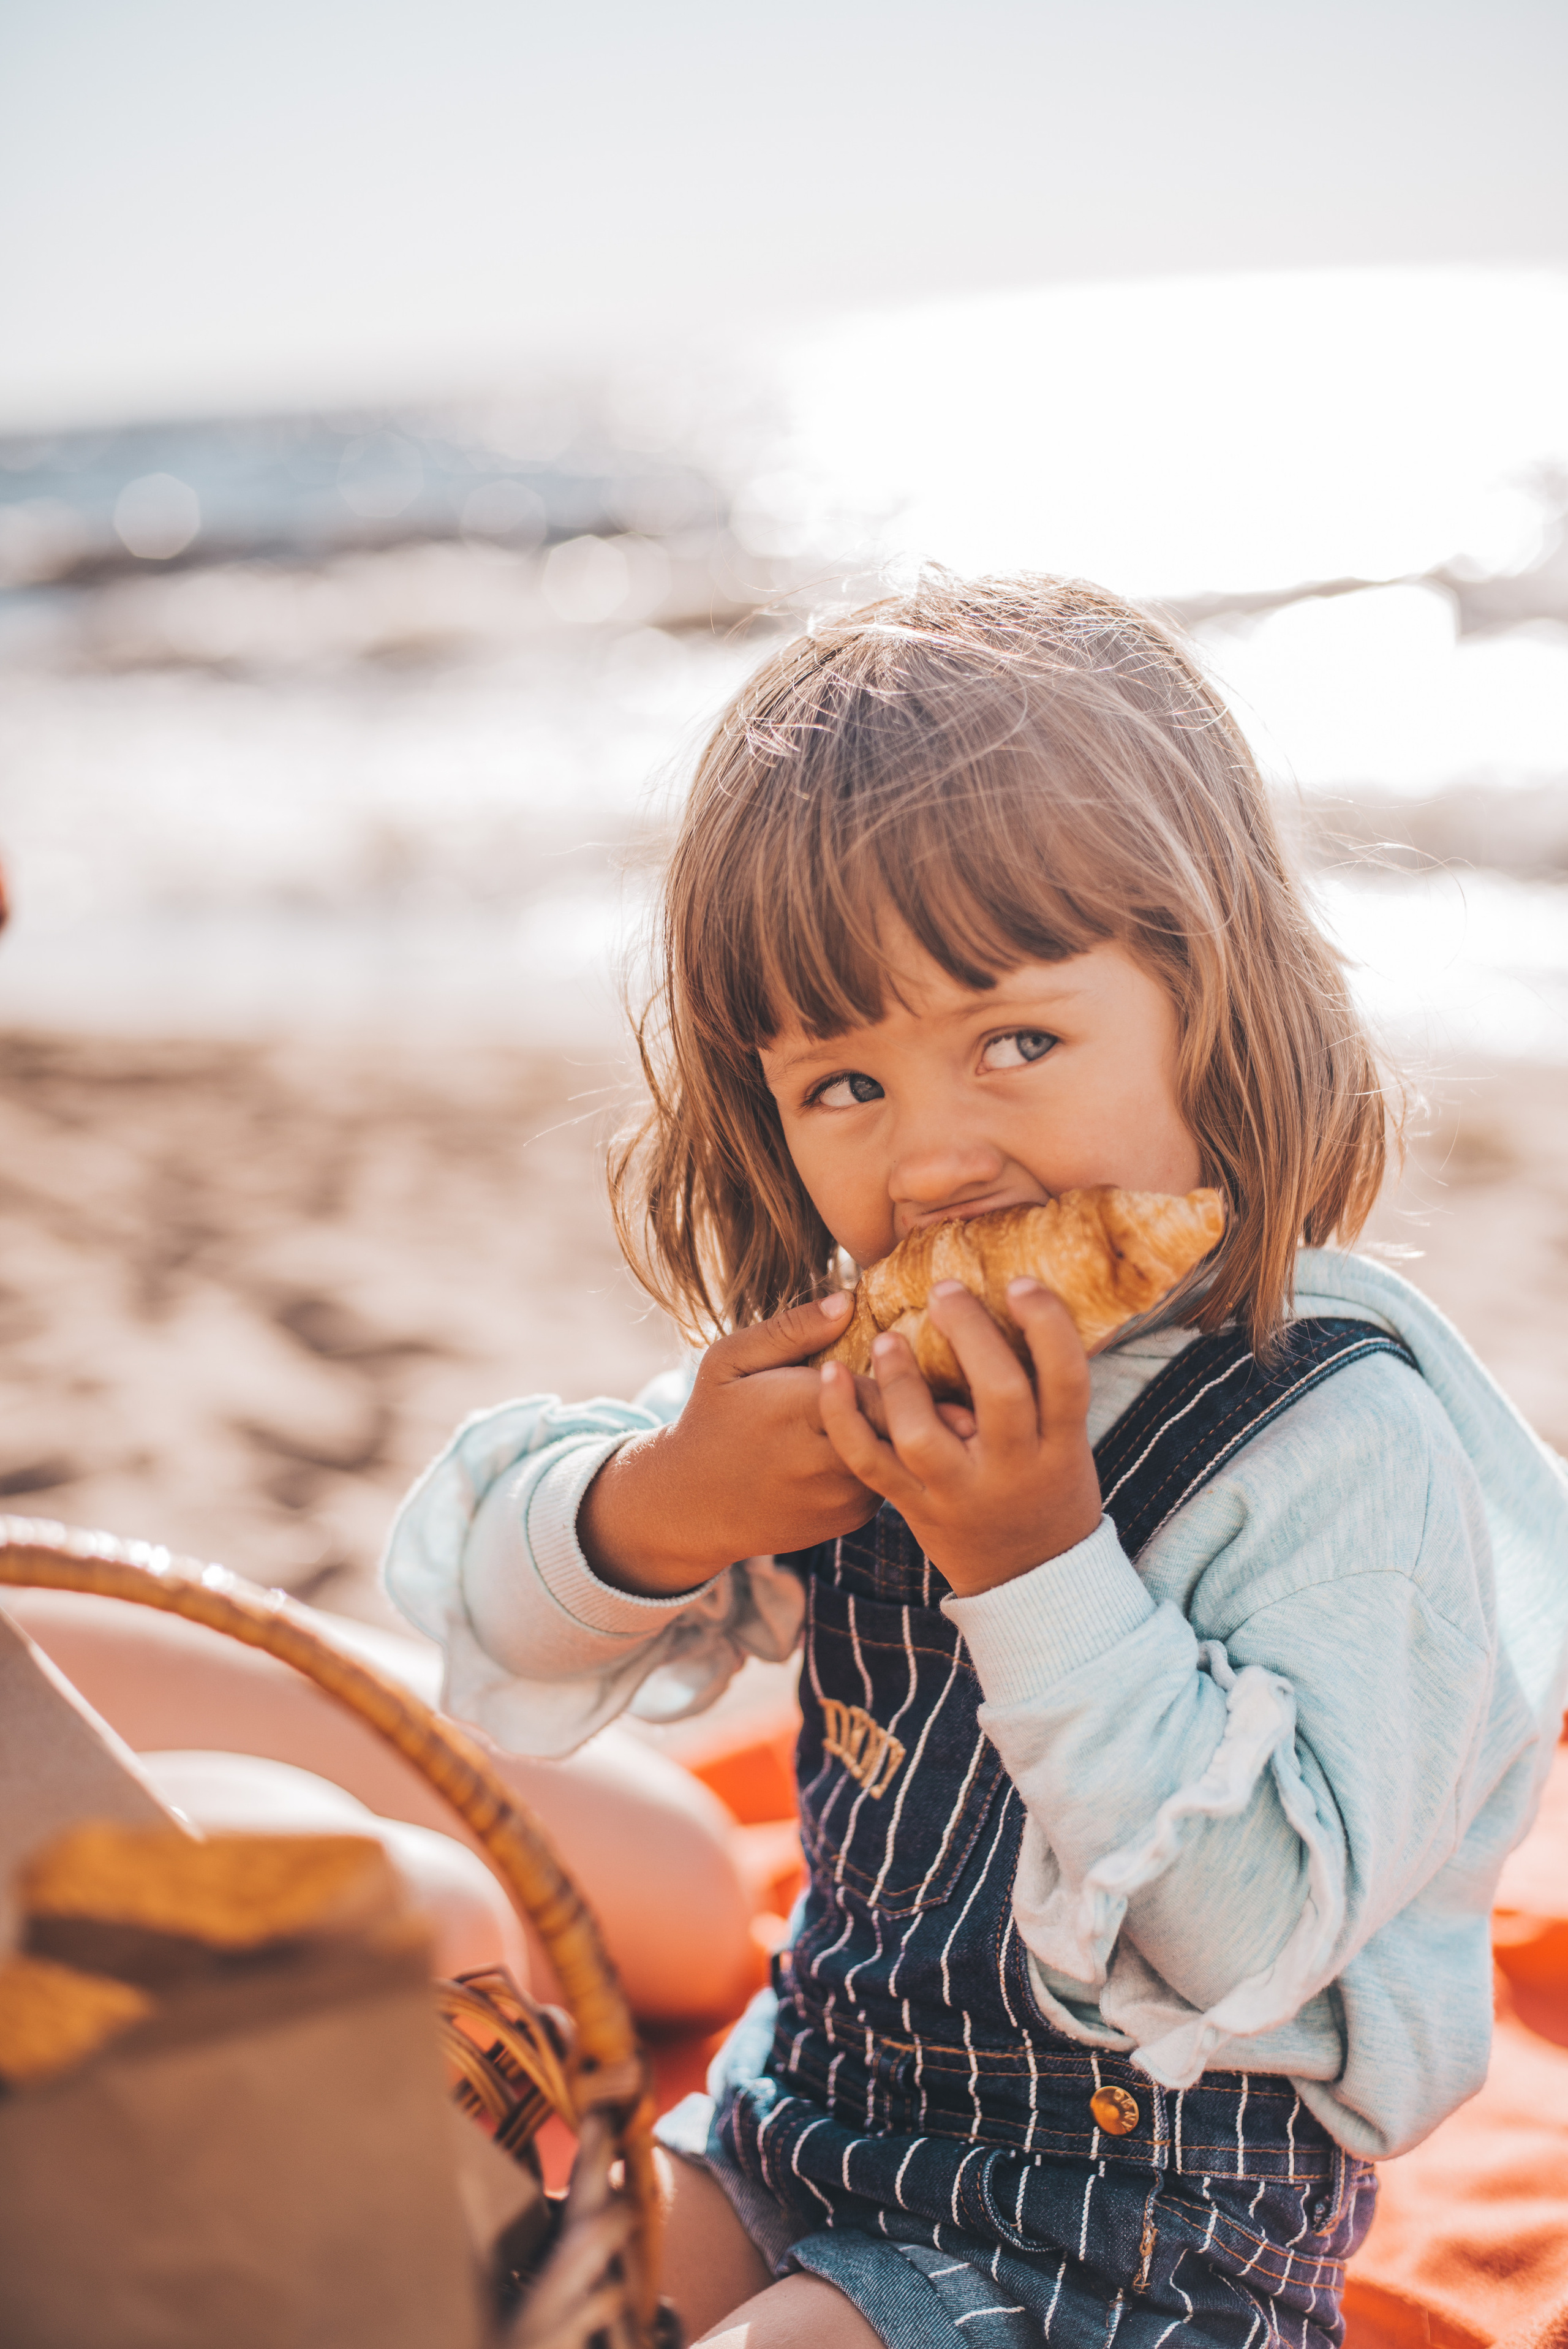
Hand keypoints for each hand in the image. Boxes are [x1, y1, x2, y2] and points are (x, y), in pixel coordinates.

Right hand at [579, 1293, 883, 1596]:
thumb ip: (791, 1329)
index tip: (895, 1349)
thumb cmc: (713, 1418)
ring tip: (903, 1404)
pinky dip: (887, 1457)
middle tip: (924, 1377)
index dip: (896, 1366)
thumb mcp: (731, 1361)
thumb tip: (849, 1301)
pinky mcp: (852, 1519)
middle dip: (913, 1397)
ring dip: (902, 1427)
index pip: (884, 1385)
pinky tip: (872, 1440)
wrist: (694, 1506)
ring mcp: (843, 1496)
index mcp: (801, 1410)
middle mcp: (828, 1460)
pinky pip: (889, 1479)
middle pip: (903, 1420)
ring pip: (902, 1451)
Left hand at [817, 1279, 1102, 1595]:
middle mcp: (1014, 1470)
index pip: (1066, 1379)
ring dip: (900, 1380)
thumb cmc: (1053, 1490)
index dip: (1048, 1325)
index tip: (1019, 1283)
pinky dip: (844, 1417)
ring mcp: (960, 1492)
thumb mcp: (1070, 1447)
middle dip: (971, 1335)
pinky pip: (870, 1463)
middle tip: (945, 1290)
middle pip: (1001, 1395)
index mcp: (1062, 1449)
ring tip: (886, 1339)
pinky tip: (831, 1375)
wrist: (1030, 1581)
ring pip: (923, 1435)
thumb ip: (1047, 1391)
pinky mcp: (915, 1507)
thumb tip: (1027, 1301)